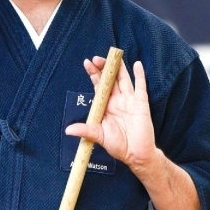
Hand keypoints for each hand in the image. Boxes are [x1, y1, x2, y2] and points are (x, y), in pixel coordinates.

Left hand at [65, 55, 156, 170]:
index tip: (87, 63)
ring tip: (114, 55)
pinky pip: (140, 86)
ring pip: (124, 79)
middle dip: (104, 68)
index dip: (93, 74)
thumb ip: (86, 130)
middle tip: (97, 58)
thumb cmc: (118, 145)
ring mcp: (129, 100)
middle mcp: (117, 100)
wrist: (136, 154)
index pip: (98, 86)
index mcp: (106, 106)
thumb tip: (68, 130)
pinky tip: (137, 65)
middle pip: (110, 79)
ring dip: (119, 67)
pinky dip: (140, 75)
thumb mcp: (99, 136)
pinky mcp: (141, 103)